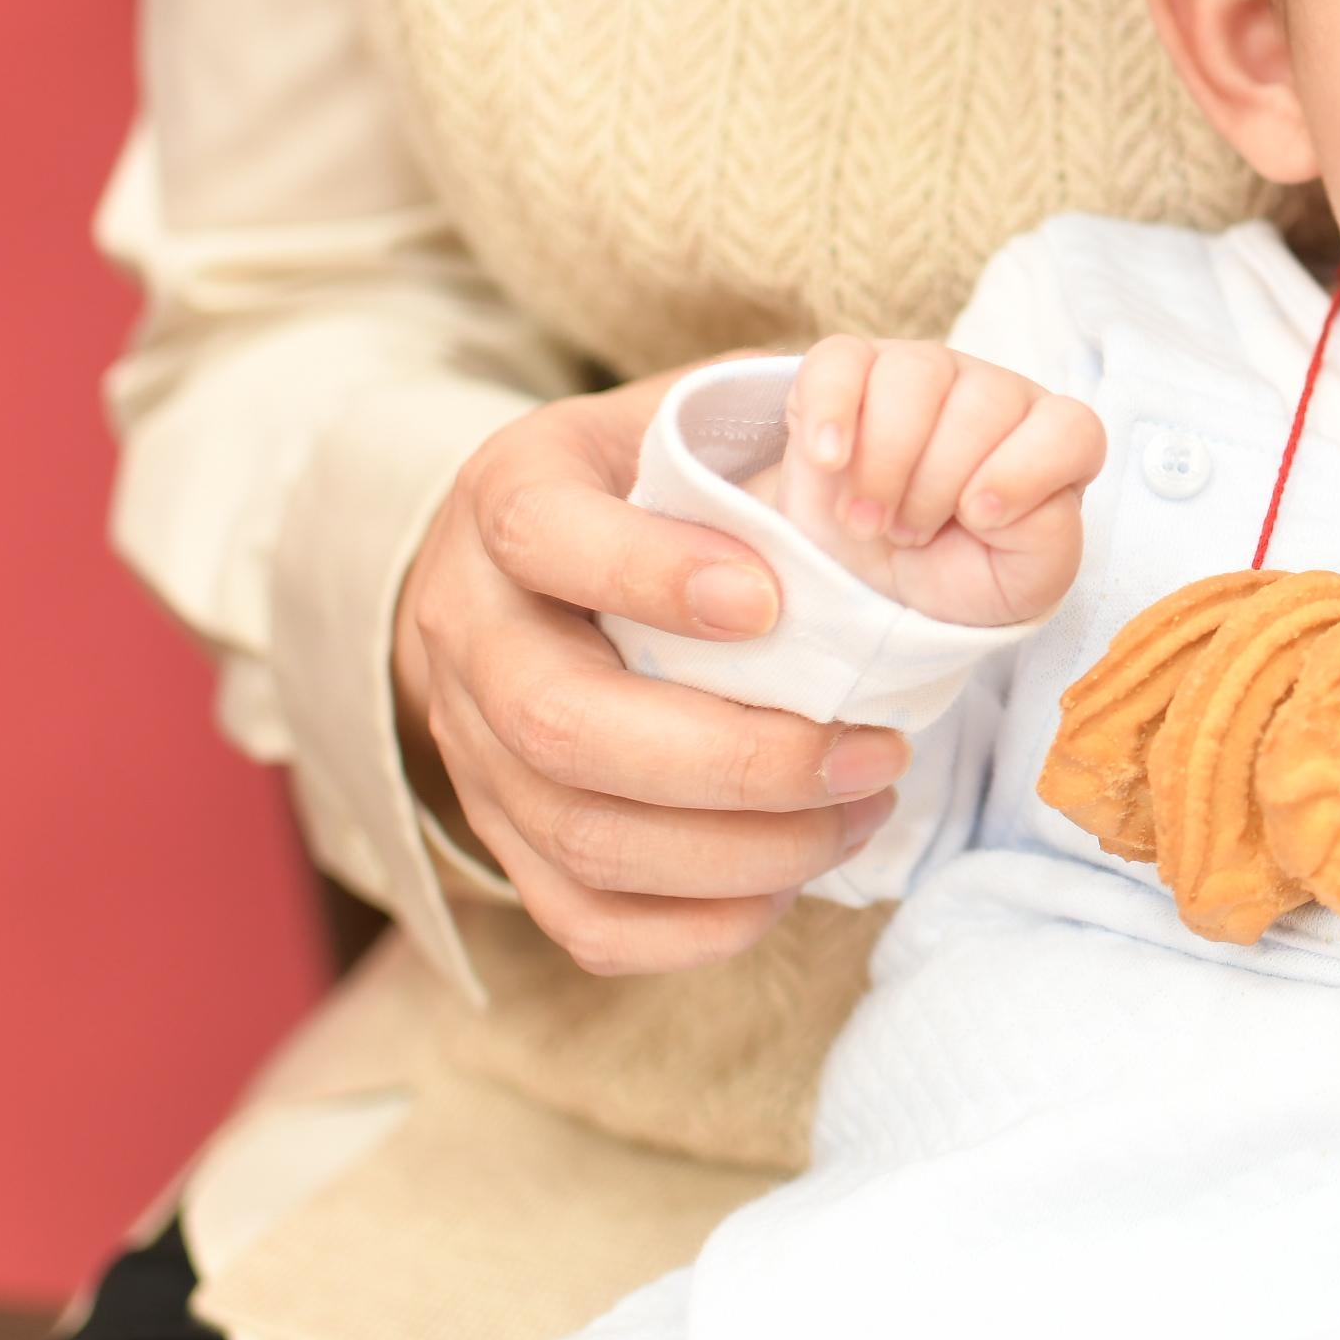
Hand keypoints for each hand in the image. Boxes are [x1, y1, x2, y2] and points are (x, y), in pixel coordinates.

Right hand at [396, 370, 908, 974]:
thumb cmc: (641, 485)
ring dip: (744, 849)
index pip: (545, 537)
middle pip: (563, 724)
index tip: (771, 602)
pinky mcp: (502, 834)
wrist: (514, 569)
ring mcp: (470, 746)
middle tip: (872, 750)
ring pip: (581, 834)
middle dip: (737, 758)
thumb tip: (871, 426)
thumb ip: (759, 415)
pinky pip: (584, 919)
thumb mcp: (677, 417)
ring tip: (860, 810)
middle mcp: (466, 628)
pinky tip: (787, 884)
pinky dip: (698, 925)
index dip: (649, 573)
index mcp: (508, 500)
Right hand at [775, 336, 1103, 626]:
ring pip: (916, 375)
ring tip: (866, 519)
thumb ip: (1047, 543)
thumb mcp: (1019, 584)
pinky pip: (842, 362)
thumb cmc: (954, 572)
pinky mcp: (851, 369)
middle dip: (938, 485)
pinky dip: (832, 412)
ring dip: (886, 462)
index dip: (1026, 473)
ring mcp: (923, 371)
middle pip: (986, 404)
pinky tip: (829, 460)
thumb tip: (995, 503)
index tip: (978, 518)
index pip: (1071, 429)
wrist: (866, 579)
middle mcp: (994, 394)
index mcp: (1050, 443)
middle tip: (909, 535)